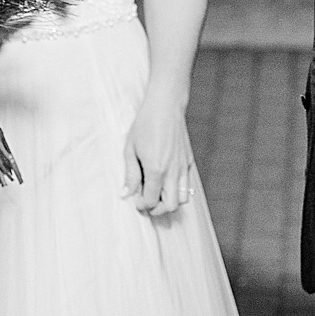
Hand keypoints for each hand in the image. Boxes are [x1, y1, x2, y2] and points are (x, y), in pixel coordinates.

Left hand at [123, 94, 194, 215]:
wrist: (165, 106)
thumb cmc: (145, 125)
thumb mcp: (130, 149)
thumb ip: (130, 175)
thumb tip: (125, 194)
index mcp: (156, 170)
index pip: (151, 201)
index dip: (141, 205)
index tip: (135, 198)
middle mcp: (173, 172)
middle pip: (170, 206)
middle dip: (157, 209)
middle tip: (147, 201)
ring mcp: (183, 167)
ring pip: (183, 199)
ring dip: (170, 201)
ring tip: (158, 193)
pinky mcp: (189, 161)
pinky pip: (187, 184)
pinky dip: (178, 190)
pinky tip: (166, 180)